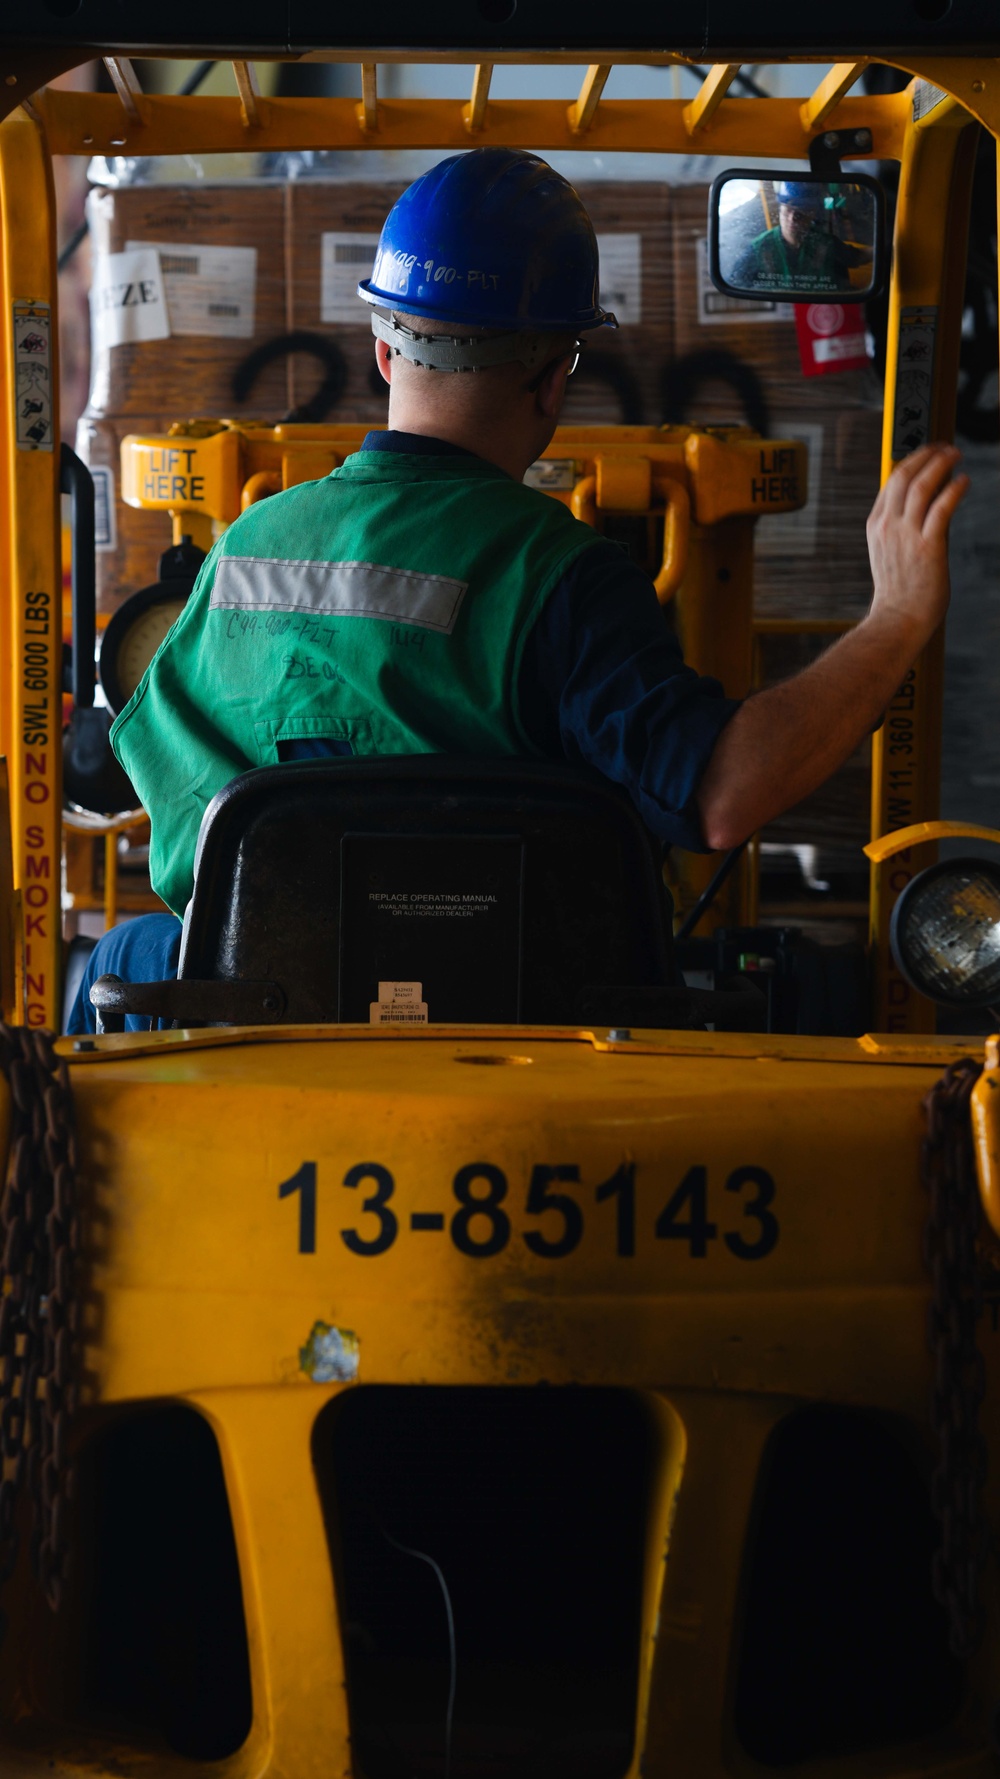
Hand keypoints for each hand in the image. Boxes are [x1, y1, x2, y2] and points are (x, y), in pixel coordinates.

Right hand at [866, 443, 968, 644]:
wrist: (898, 618)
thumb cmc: (898, 590)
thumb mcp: (888, 552)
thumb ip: (900, 527)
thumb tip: (927, 502)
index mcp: (876, 525)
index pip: (890, 482)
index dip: (911, 460)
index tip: (927, 453)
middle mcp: (889, 526)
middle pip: (904, 476)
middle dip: (926, 455)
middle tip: (945, 448)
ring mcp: (907, 536)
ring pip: (922, 486)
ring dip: (941, 464)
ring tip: (955, 455)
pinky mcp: (928, 546)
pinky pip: (942, 508)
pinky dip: (954, 489)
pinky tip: (964, 481)